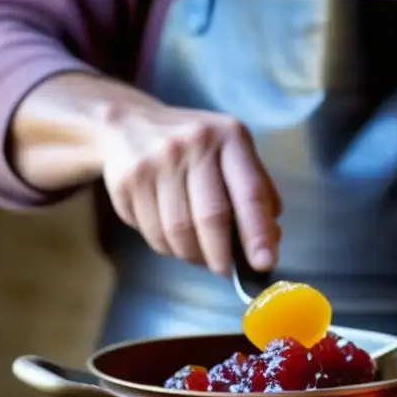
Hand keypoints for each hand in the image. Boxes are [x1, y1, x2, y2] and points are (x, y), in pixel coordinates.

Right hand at [97, 104, 281, 273]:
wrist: (128, 125)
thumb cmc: (194, 148)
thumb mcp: (233, 154)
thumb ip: (256, 193)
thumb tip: (270, 241)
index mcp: (229, 137)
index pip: (249, 192)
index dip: (258, 233)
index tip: (264, 263)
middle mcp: (192, 144)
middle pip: (211, 217)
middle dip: (221, 255)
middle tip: (225, 270)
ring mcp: (156, 162)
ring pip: (178, 232)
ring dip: (192, 255)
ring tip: (198, 254)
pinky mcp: (127, 181)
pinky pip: (152, 233)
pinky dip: (167, 247)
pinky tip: (173, 239)